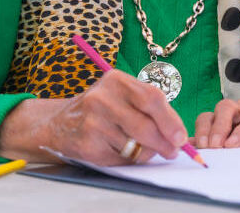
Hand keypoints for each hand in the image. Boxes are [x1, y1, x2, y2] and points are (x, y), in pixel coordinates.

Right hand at [0, 70, 186, 164]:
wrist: (58, 122)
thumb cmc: (102, 108)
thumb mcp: (122, 95)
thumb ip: (149, 108)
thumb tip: (177, 135)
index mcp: (116, 80)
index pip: (152, 99)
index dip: (170, 120)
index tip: (181, 137)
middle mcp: (103, 99)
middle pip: (145, 126)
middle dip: (164, 142)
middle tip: (172, 151)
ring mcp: (93, 122)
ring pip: (135, 145)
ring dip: (145, 152)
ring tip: (139, 146)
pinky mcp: (87, 145)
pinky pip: (120, 158)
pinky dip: (126, 158)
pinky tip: (117, 148)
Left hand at [193, 99, 239, 147]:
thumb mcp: (229, 143)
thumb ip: (210, 144)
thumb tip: (185, 148)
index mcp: (226, 116)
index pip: (208, 115)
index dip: (203, 129)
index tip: (202, 146)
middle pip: (226, 108)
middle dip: (219, 126)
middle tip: (215, 145)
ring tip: (233, 145)